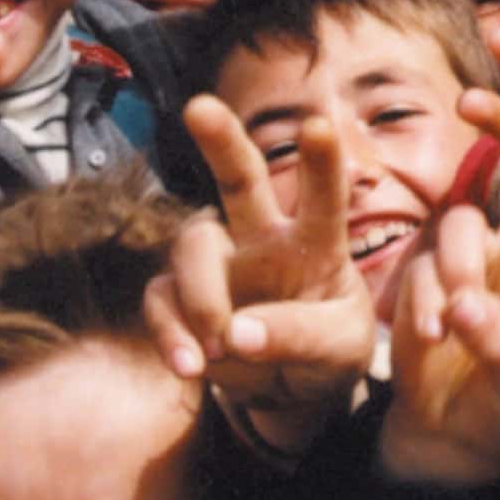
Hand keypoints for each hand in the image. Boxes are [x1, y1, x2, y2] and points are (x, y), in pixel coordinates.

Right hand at [143, 97, 376, 445]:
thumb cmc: (328, 352)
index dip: (320, 161)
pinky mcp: (181, 300)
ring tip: (221, 342)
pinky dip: (171, 333)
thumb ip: (297, 334)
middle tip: (200, 107)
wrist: (291, 393)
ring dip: (202, 293)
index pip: (324, 195)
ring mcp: (219, 266)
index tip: (319, 126)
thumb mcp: (338, 348)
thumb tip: (236, 333)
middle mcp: (262, 237)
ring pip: (192, 245)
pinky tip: (190, 366)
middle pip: (239, 179)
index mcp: (315, 240)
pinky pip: (162, 300)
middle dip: (222, 141)